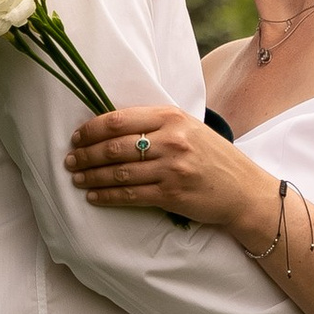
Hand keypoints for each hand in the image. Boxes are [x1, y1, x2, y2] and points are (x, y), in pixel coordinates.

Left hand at [65, 106, 268, 240]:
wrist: (243, 189)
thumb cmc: (213, 156)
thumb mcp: (189, 127)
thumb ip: (156, 123)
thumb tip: (111, 126)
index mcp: (172, 116)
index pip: (118, 119)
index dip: (91, 129)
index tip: (76, 137)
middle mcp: (171, 140)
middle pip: (114, 146)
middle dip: (85, 154)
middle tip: (70, 160)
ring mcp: (171, 169)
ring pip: (118, 172)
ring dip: (91, 176)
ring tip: (76, 178)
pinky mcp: (172, 195)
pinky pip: (130, 195)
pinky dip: (107, 196)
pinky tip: (94, 196)